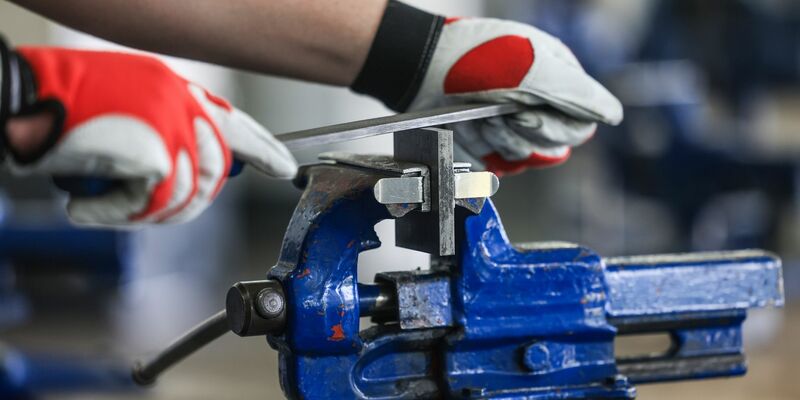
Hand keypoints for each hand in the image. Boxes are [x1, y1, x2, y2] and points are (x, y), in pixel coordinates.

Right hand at [1, 42, 295, 225]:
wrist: (15, 102)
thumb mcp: (123, 116)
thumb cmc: (57, 111)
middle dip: (188, 200)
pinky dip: (118, 214)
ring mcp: (173, 122)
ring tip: (109, 202)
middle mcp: (183, 100)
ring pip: (189, 193)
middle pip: (217, 169)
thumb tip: (196, 174)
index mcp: (177, 88)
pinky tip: (88, 206)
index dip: (263, 148)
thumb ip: (165, 136)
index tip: (284, 167)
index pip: (234, 122)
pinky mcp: (158, 150)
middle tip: (147, 205)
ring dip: (146, 209)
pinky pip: (154, 204)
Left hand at [351, 3, 622, 175]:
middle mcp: (543, 104)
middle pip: (558, 144)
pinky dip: (489, 149)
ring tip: (483, 115)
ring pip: (530, 156)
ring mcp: (517, 125)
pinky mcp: (492, 143)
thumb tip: (614, 115)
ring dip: (504, 138)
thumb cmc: (476, 58)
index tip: (526, 112)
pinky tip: (474, 127)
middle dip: (527, 132)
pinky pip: (504, 164)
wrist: (424, 70)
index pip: (582, 123)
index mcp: (560, 80)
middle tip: (503, 113)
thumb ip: (578, 92)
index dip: (556, 126)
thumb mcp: (534, 67)